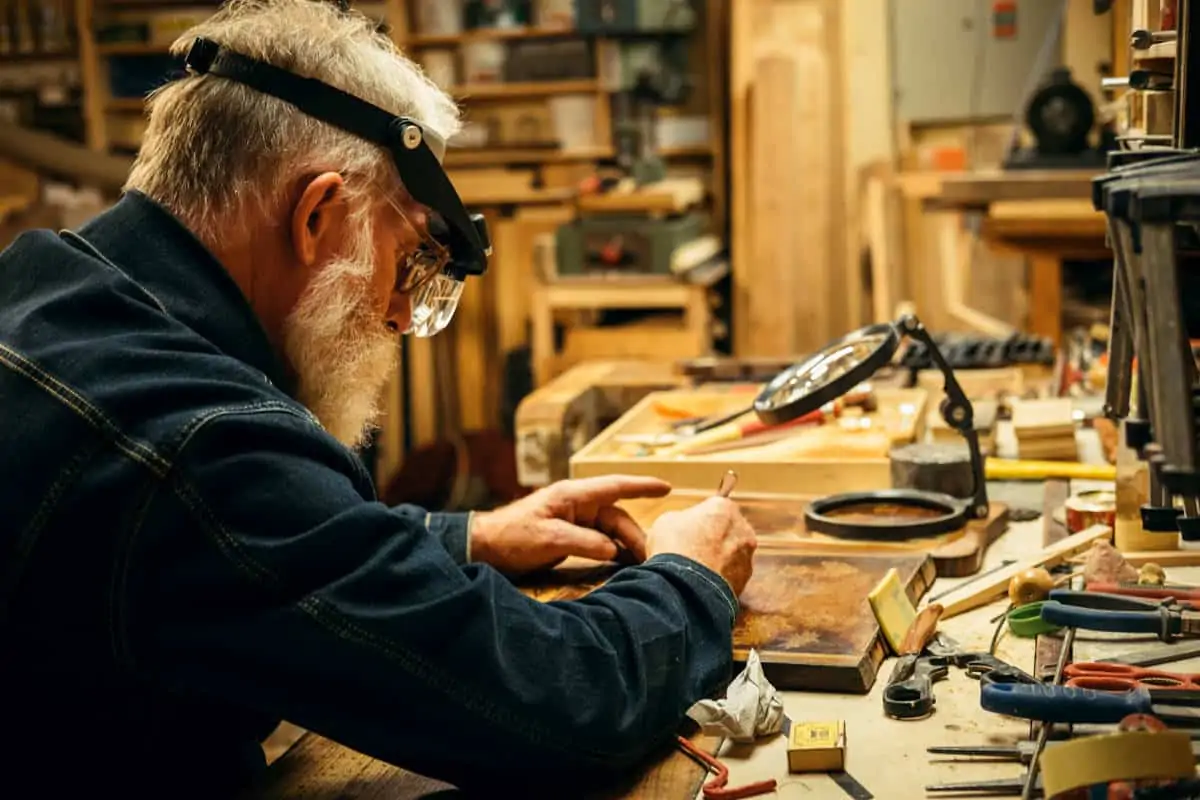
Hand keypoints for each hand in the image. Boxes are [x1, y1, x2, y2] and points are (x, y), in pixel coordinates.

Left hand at [469, 475, 671, 575]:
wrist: (484, 548)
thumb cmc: (512, 536)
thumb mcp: (550, 539)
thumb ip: (585, 542)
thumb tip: (614, 550)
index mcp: (573, 495)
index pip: (615, 486)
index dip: (642, 486)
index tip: (667, 486)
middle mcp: (577, 505)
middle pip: (617, 517)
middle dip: (635, 536)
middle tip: (650, 559)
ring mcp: (574, 521)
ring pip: (610, 532)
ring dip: (625, 546)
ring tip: (641, 566)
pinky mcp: (569, 537)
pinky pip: (598, 542)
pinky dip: (611, 552)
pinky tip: (621, 566)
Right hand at [646, 497, 756, 594]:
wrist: (685, 586)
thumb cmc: (674, 547)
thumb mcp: (667, 521)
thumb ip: (683, 519)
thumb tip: (684, 526)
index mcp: (725, 508)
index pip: (714, 508)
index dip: (699, 519)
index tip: (686, 530)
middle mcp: (743, 530)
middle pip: (727, 531)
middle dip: (713, 539)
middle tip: (690, 550)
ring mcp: (747, 557)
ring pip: (731, 555)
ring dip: (718, 560)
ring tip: (694, 571)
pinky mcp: (745, 581)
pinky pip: (731, 576)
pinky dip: (720, 579)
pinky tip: (702, 583)